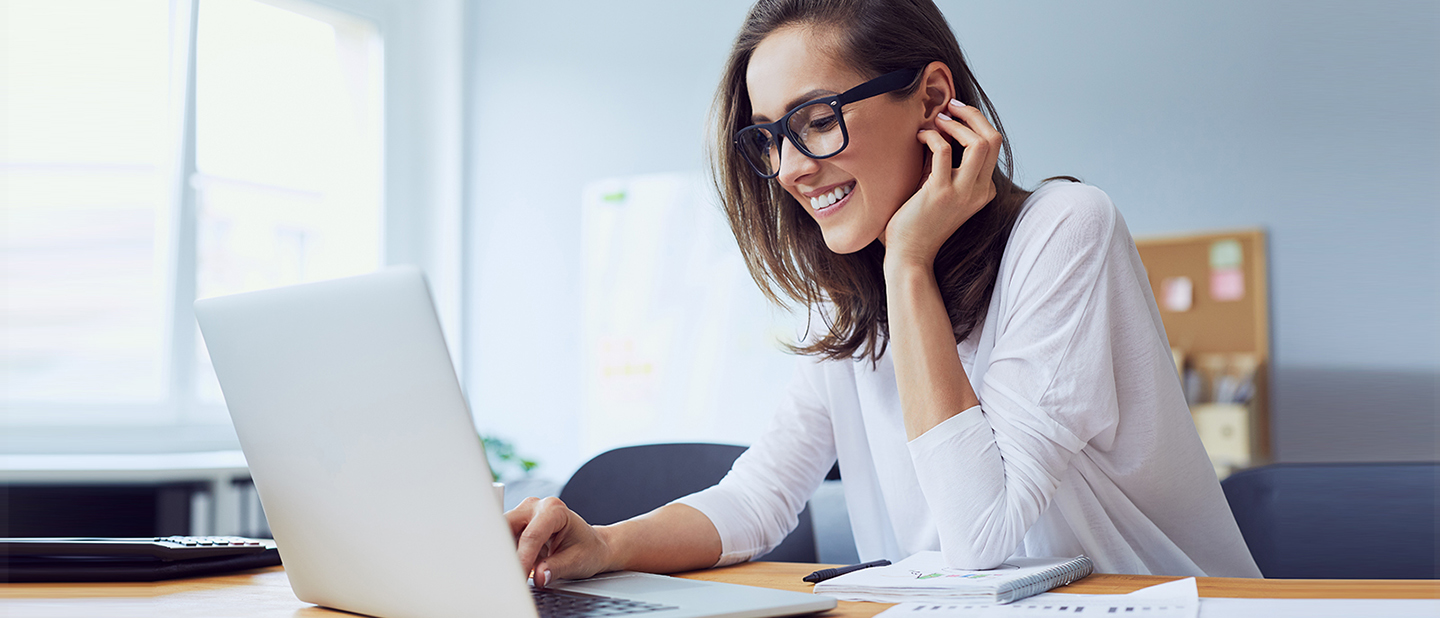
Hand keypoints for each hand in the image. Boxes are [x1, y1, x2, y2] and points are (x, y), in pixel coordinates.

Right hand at [506, 496, 614, 587]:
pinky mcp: (516, 524)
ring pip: (500, 532)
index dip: (522, 559)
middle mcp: (536, 506)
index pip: (531, 536)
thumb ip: (556, 568)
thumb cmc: (587, 550)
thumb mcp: (576, 562)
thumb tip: (538, 577)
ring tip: (511, 573)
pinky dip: (505, 554)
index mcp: (554, 510)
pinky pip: (503, 538)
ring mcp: (524, 514)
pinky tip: (512, 567)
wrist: (591, 546)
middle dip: (504, 552)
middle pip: (507, 526)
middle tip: (505, 576)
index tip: (518, 578)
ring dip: (503, 553)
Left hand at [881, 99, 1002, 269]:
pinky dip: (932, 135)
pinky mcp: (940, 193)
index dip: (974, 123)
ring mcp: (963, 193)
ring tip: (937, 120)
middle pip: (994, 139)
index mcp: (983, 190)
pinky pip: (943, 150)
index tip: (953, 115)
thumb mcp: (941, 189)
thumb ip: (947, 164)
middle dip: (973, 115)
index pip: (993, 146)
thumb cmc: (919, 221)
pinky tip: (919, 136)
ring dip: (957, 124)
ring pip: (979, 142)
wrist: (910, 254)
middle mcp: (979, 190)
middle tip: (951, 106)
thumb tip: (941, 127)